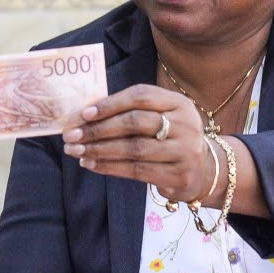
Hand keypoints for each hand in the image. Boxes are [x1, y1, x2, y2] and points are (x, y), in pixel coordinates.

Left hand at [62, 84, 212, 203]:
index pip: (140, 96)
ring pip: (133, 149)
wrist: (202, 170)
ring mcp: (185, 151)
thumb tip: (83, 114)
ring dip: (99, 150)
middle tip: (71, 136)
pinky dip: (109, 167)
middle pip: (135, 122)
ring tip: (76, 152)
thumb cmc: (168, 137)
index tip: (83, 113)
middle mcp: (186, 125)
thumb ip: (129, 111)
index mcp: (178, 103)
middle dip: (98, 129)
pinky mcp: (178, 175)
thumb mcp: (159, 117)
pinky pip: (137, 170)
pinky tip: (91, 165)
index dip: (110, 103)